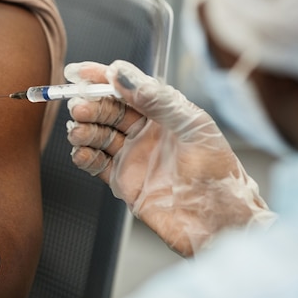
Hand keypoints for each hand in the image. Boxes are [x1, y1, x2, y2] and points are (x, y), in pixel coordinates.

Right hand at [65, 60, 274, 255]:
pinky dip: (84, 156)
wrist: (220, 223)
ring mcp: (133, 156)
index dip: (102, 78)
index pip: (127, 87)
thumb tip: (123, 75)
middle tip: (79, 107)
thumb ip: (157, 100)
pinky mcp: (122, 181)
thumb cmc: (219, 174)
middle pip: (108, 110)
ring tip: (77, 131)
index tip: (79, 73)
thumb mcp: (193, 126)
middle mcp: (146, 131)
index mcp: (164, 112)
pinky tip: (81, 153)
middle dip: (90, 105)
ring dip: (84, 130)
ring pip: (98, 134)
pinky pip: (95, 164)